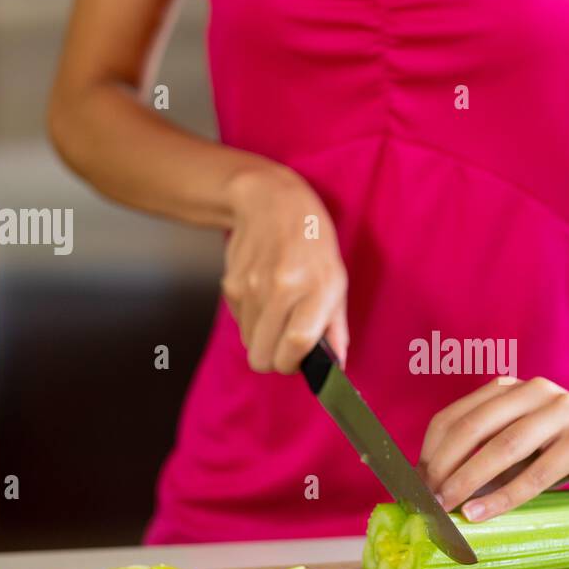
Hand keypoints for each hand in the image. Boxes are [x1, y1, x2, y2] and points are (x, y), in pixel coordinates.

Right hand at [220, 165, 348, 372]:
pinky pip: (239, 324)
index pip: (297, 344)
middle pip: (265, 355)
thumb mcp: (337, 279)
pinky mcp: (230, 285)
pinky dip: (251, 320)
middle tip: (286, 344)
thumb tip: (336, 366)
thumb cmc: (312, 242)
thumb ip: (336, 327)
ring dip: (263, 338)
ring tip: (278, 312)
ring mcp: (252, 287)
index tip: (298, 362)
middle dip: (275, 359)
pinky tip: (263, 296)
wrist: (271, 203)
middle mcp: (282, 288)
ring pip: (250, 344)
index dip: (294, 364)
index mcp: (316, 287)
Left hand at [419, 377, 568, 522]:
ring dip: (469, 480)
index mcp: (511, 388)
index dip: (431, 451)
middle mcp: (535, 392)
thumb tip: (436, 490)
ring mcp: (563, 412)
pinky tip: (482, 513)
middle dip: (444, 466)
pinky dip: (504, 496)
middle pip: (474, 428)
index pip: (456, 416)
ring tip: (447, 508)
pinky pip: (537, 472)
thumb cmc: (562, 445)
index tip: (417, 484)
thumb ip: (486, 455)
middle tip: (427, 500)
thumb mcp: (522, 441)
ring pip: (504, 447)